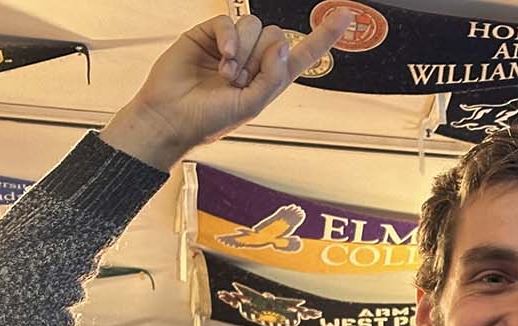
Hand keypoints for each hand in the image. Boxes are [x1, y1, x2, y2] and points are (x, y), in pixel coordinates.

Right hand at [99, 12, 352, 169]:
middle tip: (239, 81)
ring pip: (254, 26)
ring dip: (243, 52)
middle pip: (276, 34)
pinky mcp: (209, 34)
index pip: (304, 53)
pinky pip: (229, 21)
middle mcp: (254, 59)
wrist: (171, 117)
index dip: (324, 35)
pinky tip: (221, 56)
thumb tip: (281, 44)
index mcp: (270, 78)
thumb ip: (273, 76)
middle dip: (260, 58)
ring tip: (226, 75)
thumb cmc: (210, 119)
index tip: (347, 15)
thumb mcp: (251, 105)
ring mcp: (231, 44)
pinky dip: (229, 37)